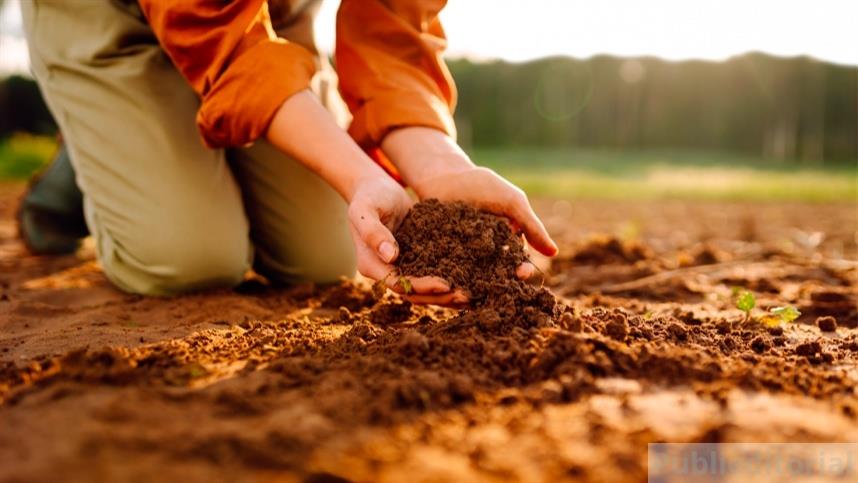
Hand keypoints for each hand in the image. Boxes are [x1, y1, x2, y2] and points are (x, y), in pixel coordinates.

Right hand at [265, 93, 466, 304]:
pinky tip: (468, 281)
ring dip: (446, 295)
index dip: (422, 287)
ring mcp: (400, 267)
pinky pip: (431, 274)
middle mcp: (385, 271)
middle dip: (439, 297)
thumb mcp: (365, 209)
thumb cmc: (369, 196)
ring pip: (423, 290)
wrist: (377, 189)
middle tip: (465, 297)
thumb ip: (373, 232)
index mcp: (370, 265)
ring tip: (470, 296)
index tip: (446, 285)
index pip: (399, 284)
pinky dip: (448, 279)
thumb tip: (390, 256)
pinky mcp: (414, 260)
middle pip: (413, 294)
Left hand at [381, 128, 557, 303]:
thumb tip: (554, 253)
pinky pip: (451, 270)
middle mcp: (487, 252)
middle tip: (503, 283)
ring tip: (480, 287)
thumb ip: (532, 227)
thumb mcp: (512, 204)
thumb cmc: (483, 187)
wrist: (446, 176)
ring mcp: (465, 255)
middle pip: (498, 272)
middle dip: (503, 279)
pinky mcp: (444, 256)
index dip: (522, 269)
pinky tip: (457, 283)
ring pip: (476, 274)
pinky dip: (455, 277)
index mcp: (507, 241)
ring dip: (479, 282)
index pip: (518, 261)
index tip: (522, 273)